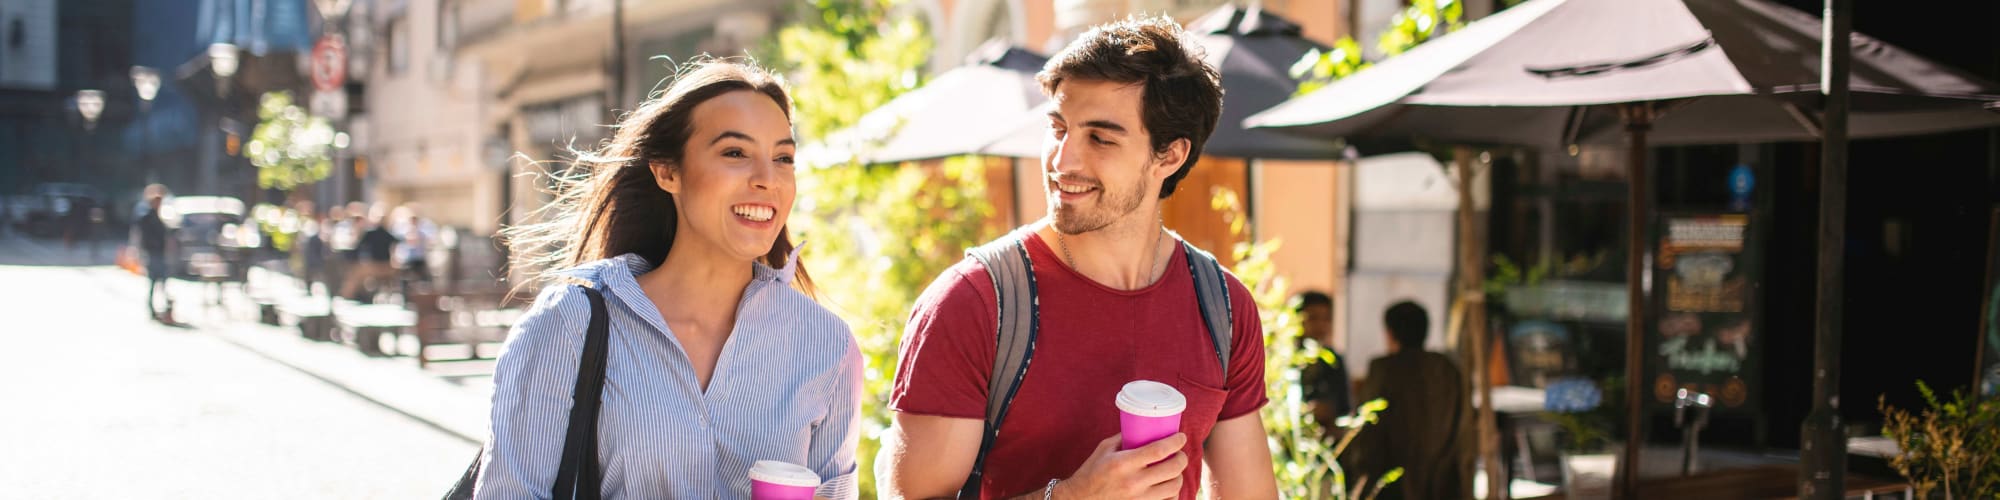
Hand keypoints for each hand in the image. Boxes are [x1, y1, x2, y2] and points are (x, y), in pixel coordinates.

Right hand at [1051, 433, 1187, 499]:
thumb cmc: (1091, 472)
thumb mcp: (1104, 449)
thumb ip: (1124, 438)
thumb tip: (1143, 426)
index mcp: (1123, 464)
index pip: (1159, 450)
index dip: (1175, 442)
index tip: (1181, 437)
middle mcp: (1133, 483)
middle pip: (1172, 469)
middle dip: (1182, 458)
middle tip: (1179, 453)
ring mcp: (1139, 499)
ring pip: (1174, 487)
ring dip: (1179, 476)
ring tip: (1174, 470)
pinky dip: (1172, 493)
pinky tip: (1168, 487)